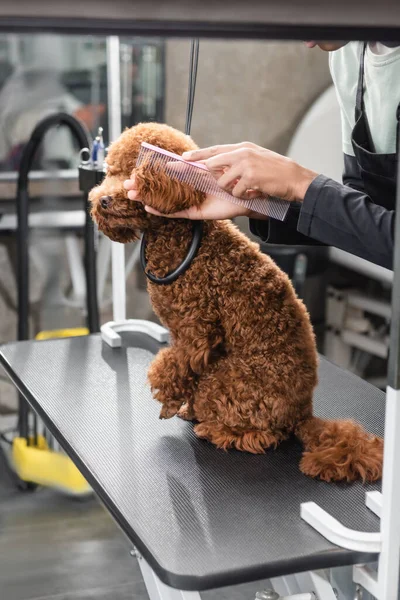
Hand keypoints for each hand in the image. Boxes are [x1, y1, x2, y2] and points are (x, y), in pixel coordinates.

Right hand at [124, 175, 257, 219]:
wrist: (245, 193)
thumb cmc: (229, 178)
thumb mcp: (208, 168)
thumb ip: (191, 166)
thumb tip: (174, 161)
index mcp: (187, 178)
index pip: (163, 176)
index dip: (148, 176)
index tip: (133, 173)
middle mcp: (185, 190)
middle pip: (159, 190)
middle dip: (142, 188)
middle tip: (126, 186)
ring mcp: (188, 202)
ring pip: (163, 201)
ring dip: (147, 198)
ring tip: (132, 196)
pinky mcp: (194, 212)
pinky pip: (175, 212)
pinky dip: (162, 211)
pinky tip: (149, 207)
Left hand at [182, 142, 316, 202]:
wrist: (295, 178)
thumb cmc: (276, 171)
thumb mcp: (256, 159)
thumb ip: (239, 160)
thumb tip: (221, 164)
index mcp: (242, 148)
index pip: (215, 150)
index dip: (198, 155)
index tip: (184, 158)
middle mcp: (242, 153)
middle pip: (212, 164)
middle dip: (213, 177)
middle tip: (222, 182)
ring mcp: (245, 164)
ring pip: (222, 182)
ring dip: (233, 190)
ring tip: (248, 189)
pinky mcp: (250, 176)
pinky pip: (235, 192)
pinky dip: (244, 196)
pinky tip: (255, 192)